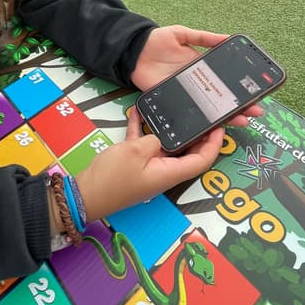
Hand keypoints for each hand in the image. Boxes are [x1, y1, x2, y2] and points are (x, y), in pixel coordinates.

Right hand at [75, 107, 222, 220]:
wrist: (85, 194)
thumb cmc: (112, 178)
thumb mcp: (136, 151)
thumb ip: (153, 138)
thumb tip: (158, 137)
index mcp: (170, 173)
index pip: (203, 160)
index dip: (214, 144)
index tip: (218, 126)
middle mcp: (163, 172)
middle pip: (188, 153)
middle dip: (197, 134)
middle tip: (200, 114)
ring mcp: (148, 169)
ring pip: (166, 147)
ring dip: (170, 130)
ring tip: (174, 110)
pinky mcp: (133, 164)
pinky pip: (144, 144)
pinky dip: (143, 129)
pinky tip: (138, 112)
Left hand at [130, 25, 262, 126]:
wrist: (133, 51)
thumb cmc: (157, 41)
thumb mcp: (182, 34)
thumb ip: (203, 37)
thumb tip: (227, 37)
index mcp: (200, 68)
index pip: (223, 80)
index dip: (239, 87)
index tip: (256, 91)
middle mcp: (195, 83)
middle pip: (220, 98)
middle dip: (239, 105)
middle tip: (256, 111)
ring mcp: (184, 94)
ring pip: (208, 108)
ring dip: (225, 116)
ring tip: (241, 120)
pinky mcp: (171, 101)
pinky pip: (188, 112)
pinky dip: (200, 120)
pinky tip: (213, 125)